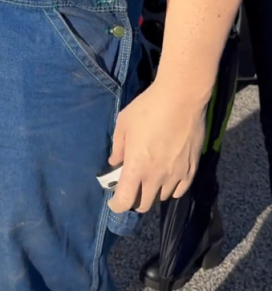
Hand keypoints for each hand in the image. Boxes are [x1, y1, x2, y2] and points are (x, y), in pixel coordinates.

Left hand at [107, 82, 206, 213]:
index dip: (117, 205)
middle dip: (135, 200)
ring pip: (163, 197)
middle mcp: (156, 178)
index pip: (125, 201)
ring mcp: (176, 176)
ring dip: (153, 192)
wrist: (180, 99)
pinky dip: (171, 189)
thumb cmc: (147, 109)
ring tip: (150, 178)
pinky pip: (180, 190)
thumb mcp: (124, 123)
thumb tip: (115, 162)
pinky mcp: (191, 170)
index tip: (113, 202)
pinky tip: (167, 178)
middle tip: (132, 187)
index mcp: (137, 168)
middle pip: (144, 204)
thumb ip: (118, 147)